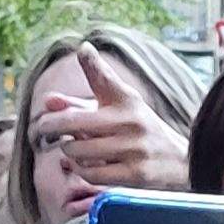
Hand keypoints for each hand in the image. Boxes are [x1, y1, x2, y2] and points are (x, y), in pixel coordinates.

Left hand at [32, 44, 188, 205]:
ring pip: (78, 151)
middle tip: (42, 128)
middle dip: (50, 126)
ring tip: (73, 149)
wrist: (181, 161)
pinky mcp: (136, 174)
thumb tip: (47, 101)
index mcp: (127, 99)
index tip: (84, 50)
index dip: (92, 62)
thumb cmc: (138, 130)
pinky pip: (91, 174)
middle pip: (73, 122)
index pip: (106, 78)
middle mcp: (131, 120)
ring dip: (69, 151)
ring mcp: (134, 148)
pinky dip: (81, 170)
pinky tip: (83, 165)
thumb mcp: (114, 110)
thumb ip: (79, 104)